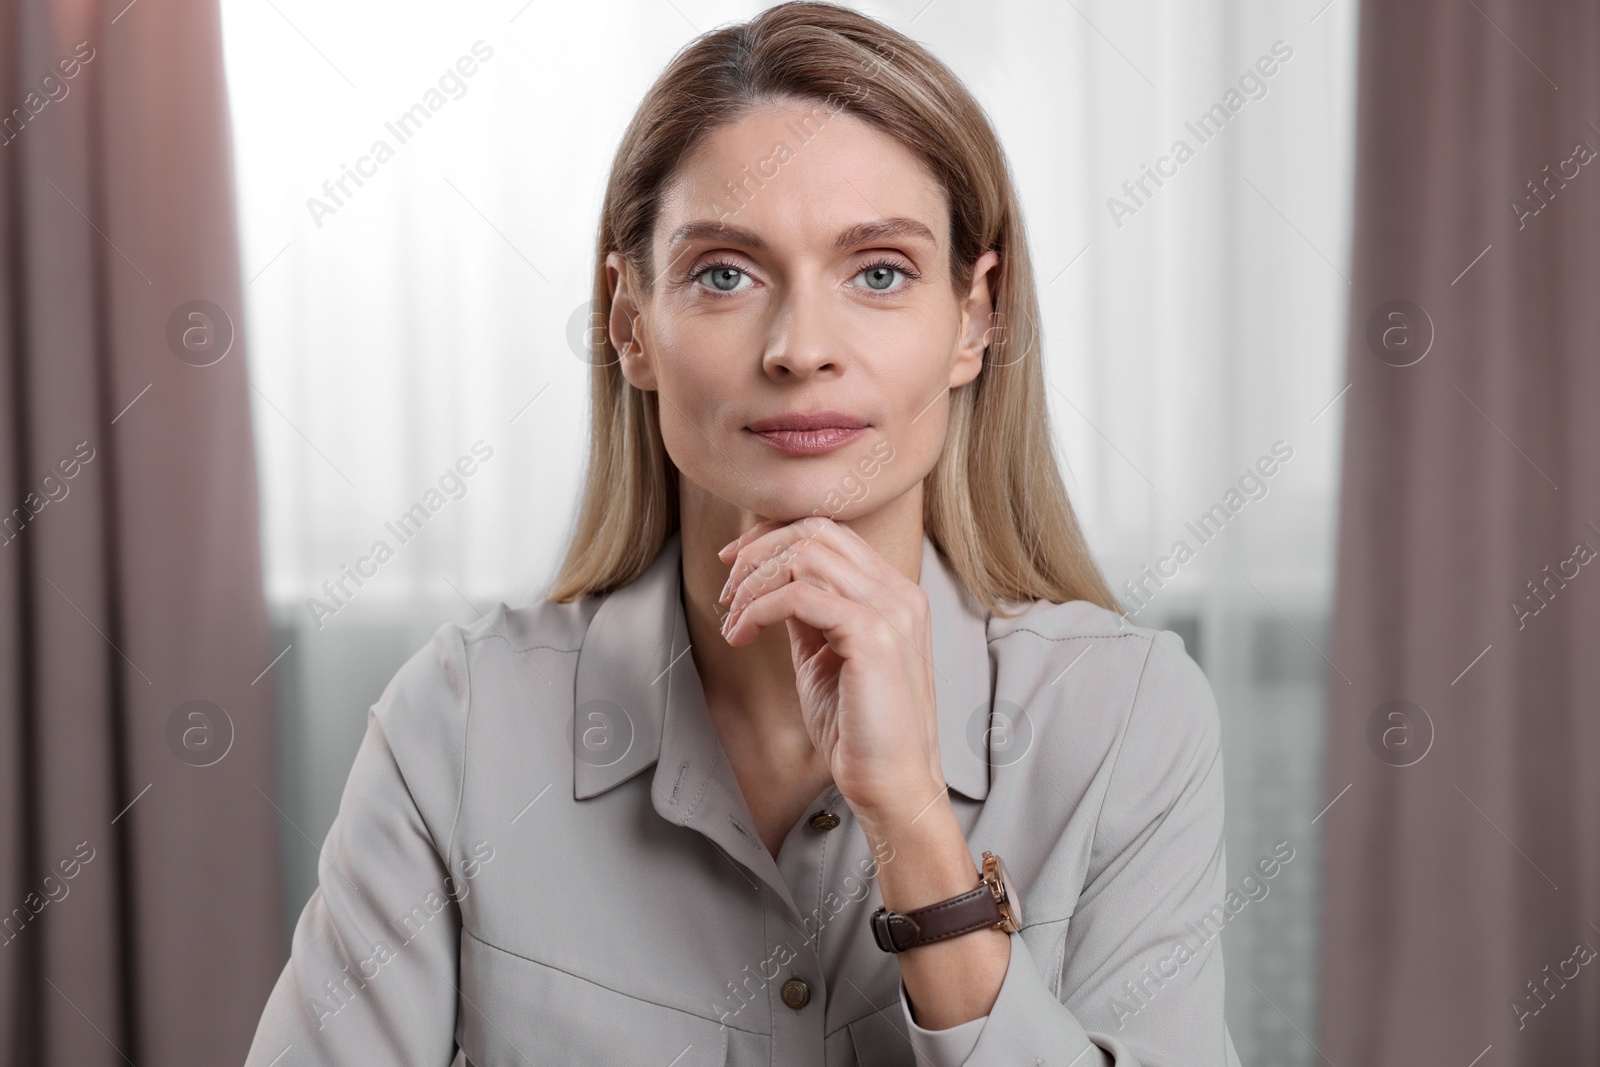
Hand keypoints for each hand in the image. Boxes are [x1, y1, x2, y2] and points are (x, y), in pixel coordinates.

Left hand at [717, 517, 947, 822]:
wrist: (893, 785)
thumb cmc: (861, 732)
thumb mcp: (826, 658)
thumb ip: (808, 617)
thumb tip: (771, 587)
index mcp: (894, 595)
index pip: (831, 532)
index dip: (774, 537)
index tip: (735, 562)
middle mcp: (898, 594)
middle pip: (817, 532)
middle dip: (759, 551)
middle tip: (728, 590)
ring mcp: (891, 611)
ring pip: (806, 557)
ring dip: (755, 584)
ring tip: (736, 621)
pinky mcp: (873, 635)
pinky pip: (800, 596)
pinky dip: (760, 610)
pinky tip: (744, 636)